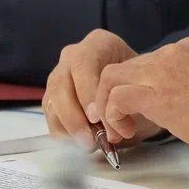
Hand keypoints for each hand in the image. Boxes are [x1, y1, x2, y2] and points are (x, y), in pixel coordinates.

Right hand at [44, 29, 140, 149]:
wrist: (133, 85)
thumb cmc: (137, 80)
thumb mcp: (138, 80)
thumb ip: (127, 96)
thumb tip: (116, 121)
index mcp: (97, 43)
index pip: (84, 64)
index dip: (87, 91)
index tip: (96, 116)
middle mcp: (73, 56)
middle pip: (61, 83)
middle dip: (74, 115)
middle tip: (89, 138)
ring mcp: (59, 75)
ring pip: (52, 101)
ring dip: (68, 127)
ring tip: (87, 145)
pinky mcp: (53, 96)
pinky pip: (50, 115)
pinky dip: (63, 132)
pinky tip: (79, 143)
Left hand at [95, 36, 188, 163]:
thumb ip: (182, 84)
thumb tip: (163, 101)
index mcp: (187, 49)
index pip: (144, 63)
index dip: (133, 89)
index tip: (133, 111)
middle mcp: (172, 53)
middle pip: (123, 68)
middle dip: (111, 96)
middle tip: (118, 123)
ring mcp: (162, 70)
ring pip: (111, 77)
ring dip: (107, 106)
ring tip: (119, 129)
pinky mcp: (156, 94)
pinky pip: (116, 98)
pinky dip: (112, 115)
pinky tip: (126, 131)